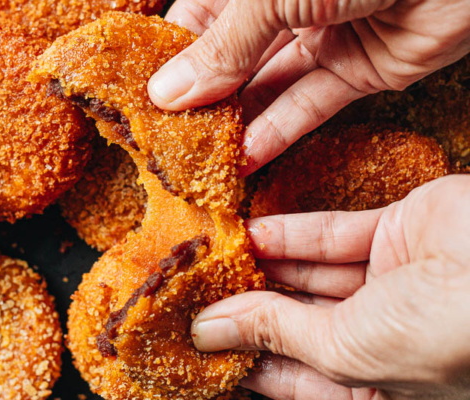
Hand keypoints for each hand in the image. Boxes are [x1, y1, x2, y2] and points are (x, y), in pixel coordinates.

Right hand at [147, 0, 469, 174]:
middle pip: (231, 59)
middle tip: (172, 142)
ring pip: (267, 87)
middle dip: (203, 100)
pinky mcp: (360, 68)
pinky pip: (310, 104)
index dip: (170, 59)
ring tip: (204, 161)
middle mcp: (285, 3)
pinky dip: (280, 133)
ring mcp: (322, 35)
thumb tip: (167, 91)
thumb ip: (224, 46)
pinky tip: (247, 160)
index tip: (144, 101)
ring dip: (237, 124)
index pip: (196, 19)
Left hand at [190, 175, 469, 399]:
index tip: (201, 348)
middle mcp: (383, 336)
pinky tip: (252, 229)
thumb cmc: (450, 338)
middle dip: (250, 309)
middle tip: (199, 295)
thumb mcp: (349, 349)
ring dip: (265, 266)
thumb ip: (278, 333)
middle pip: (297, 323)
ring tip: (217, 257)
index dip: (248, 363)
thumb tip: (210, 332)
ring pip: (312, 275)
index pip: (294, 379)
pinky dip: (292, 233)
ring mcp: (392, 282)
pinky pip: (334, 233)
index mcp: (377, 384)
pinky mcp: (400, 232)